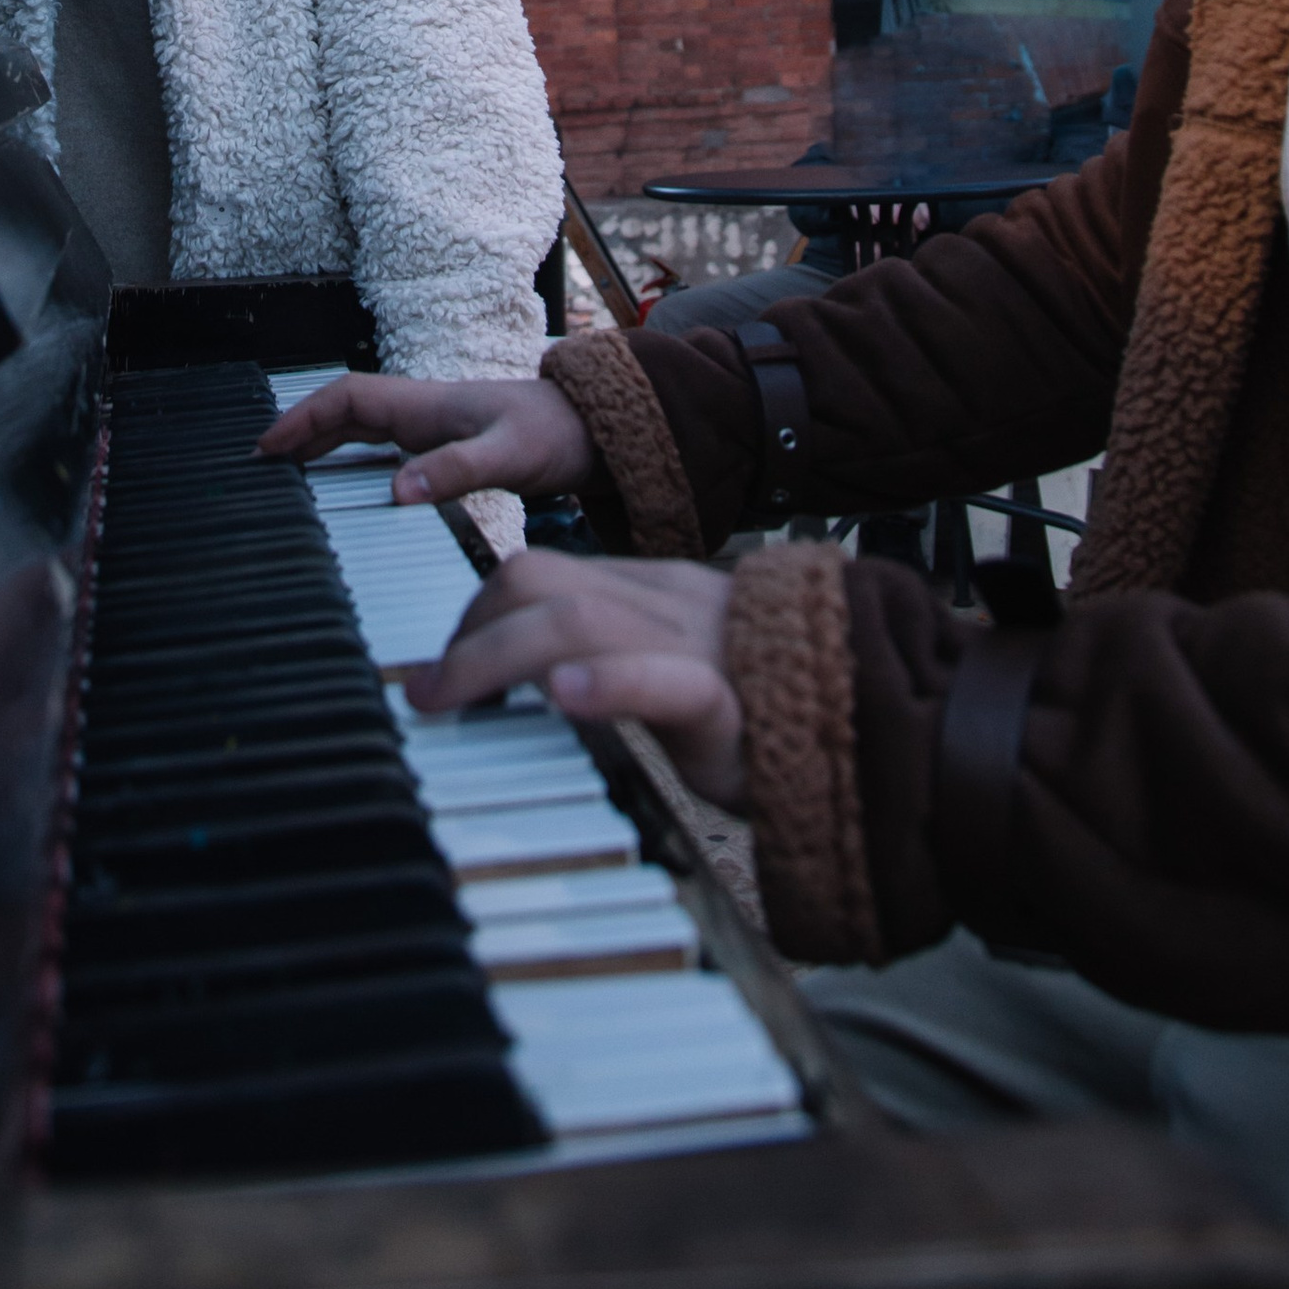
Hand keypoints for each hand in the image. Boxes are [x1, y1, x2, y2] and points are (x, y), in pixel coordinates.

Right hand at [259, 370, 593, 508]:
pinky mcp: (447, 447)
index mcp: (425, 404)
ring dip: (322, 446)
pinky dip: (353, 462)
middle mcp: (422, 411)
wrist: (600, 430)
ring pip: (361, 429)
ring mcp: (432, 428)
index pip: (346, 398)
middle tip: (261, 466)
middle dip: (299, 432)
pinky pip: (383, 448)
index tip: (267, 446)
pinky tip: (349, 488)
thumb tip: (397, 491)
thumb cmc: (558, 434)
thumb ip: (456, 471)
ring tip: (287, 477)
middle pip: (344, 412)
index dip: (302, 418)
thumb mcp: (509, 456)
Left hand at [404, 549, 745, 810]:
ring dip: (495, 659)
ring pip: (576, 622)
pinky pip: (661, 679)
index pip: (537, 573)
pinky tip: (567, 695)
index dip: (473, 611)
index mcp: (646, 593)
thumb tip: (530, 681)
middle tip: (424, 693)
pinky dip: (608, 682)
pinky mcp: (724, 699)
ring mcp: (692, 646)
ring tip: (448, 698)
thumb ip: (609, 660)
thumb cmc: (759, 703)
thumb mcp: (668, 669)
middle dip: (466, 633)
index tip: (432, 666)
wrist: (864, 715)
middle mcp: (659, 606)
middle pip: (538, 582)